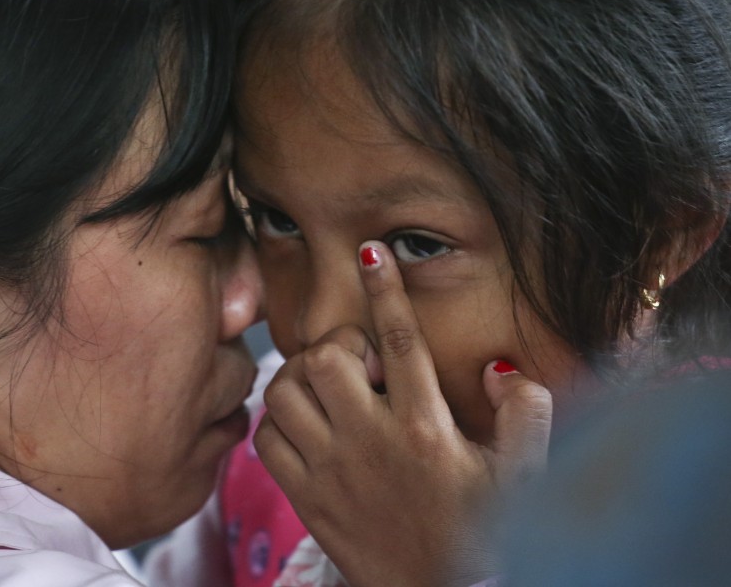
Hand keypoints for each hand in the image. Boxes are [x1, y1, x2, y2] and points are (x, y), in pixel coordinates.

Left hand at [254, 241, 552, 586]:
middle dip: (339, 342)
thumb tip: (499, 367)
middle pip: (326, 357)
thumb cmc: (484, 539)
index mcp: (427, 432)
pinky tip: (303, 421)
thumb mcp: (524, 479)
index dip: (386, 290)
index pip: (402, 342)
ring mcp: (331, 472)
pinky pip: (265, 440)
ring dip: (299, 376)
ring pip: (284, 393)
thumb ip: (526, 415)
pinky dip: (275, 419)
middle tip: (361, 360)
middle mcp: (371, 445)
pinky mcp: (306, 499)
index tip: (371, 252)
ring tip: (328, 386)